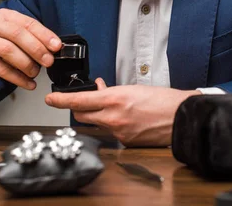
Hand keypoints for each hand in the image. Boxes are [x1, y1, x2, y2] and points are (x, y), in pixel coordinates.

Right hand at [0, 9, 61, 89]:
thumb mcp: (15, 38)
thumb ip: (32, 39)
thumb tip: (55, 48)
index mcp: (5, 16)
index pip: (28, 23)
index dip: (44, 35)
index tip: (57, 46)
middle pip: (18, 34)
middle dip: (37, 49)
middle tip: (49, 61)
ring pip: (8, 50)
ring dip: (27, 64)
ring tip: (35, 72)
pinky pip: (1, 69)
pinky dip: (18, 78)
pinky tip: (28, 83)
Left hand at [44, 78, 200, 146]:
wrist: (181, 117)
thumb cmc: (162, 100)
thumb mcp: (134, 88)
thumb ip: (112, 91)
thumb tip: (99, 89)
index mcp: (115, 99)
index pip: (79, 100)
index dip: (61, 100)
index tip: (51, 99)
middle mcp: (113, 117)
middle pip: (82, 115)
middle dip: (80, 108)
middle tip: (84, 100)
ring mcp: (118, 132)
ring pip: (97, 124)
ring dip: (100, 116)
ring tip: (115, 106)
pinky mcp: (125, 142)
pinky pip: (111, 133)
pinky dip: (114, 125)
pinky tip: (126, 118)